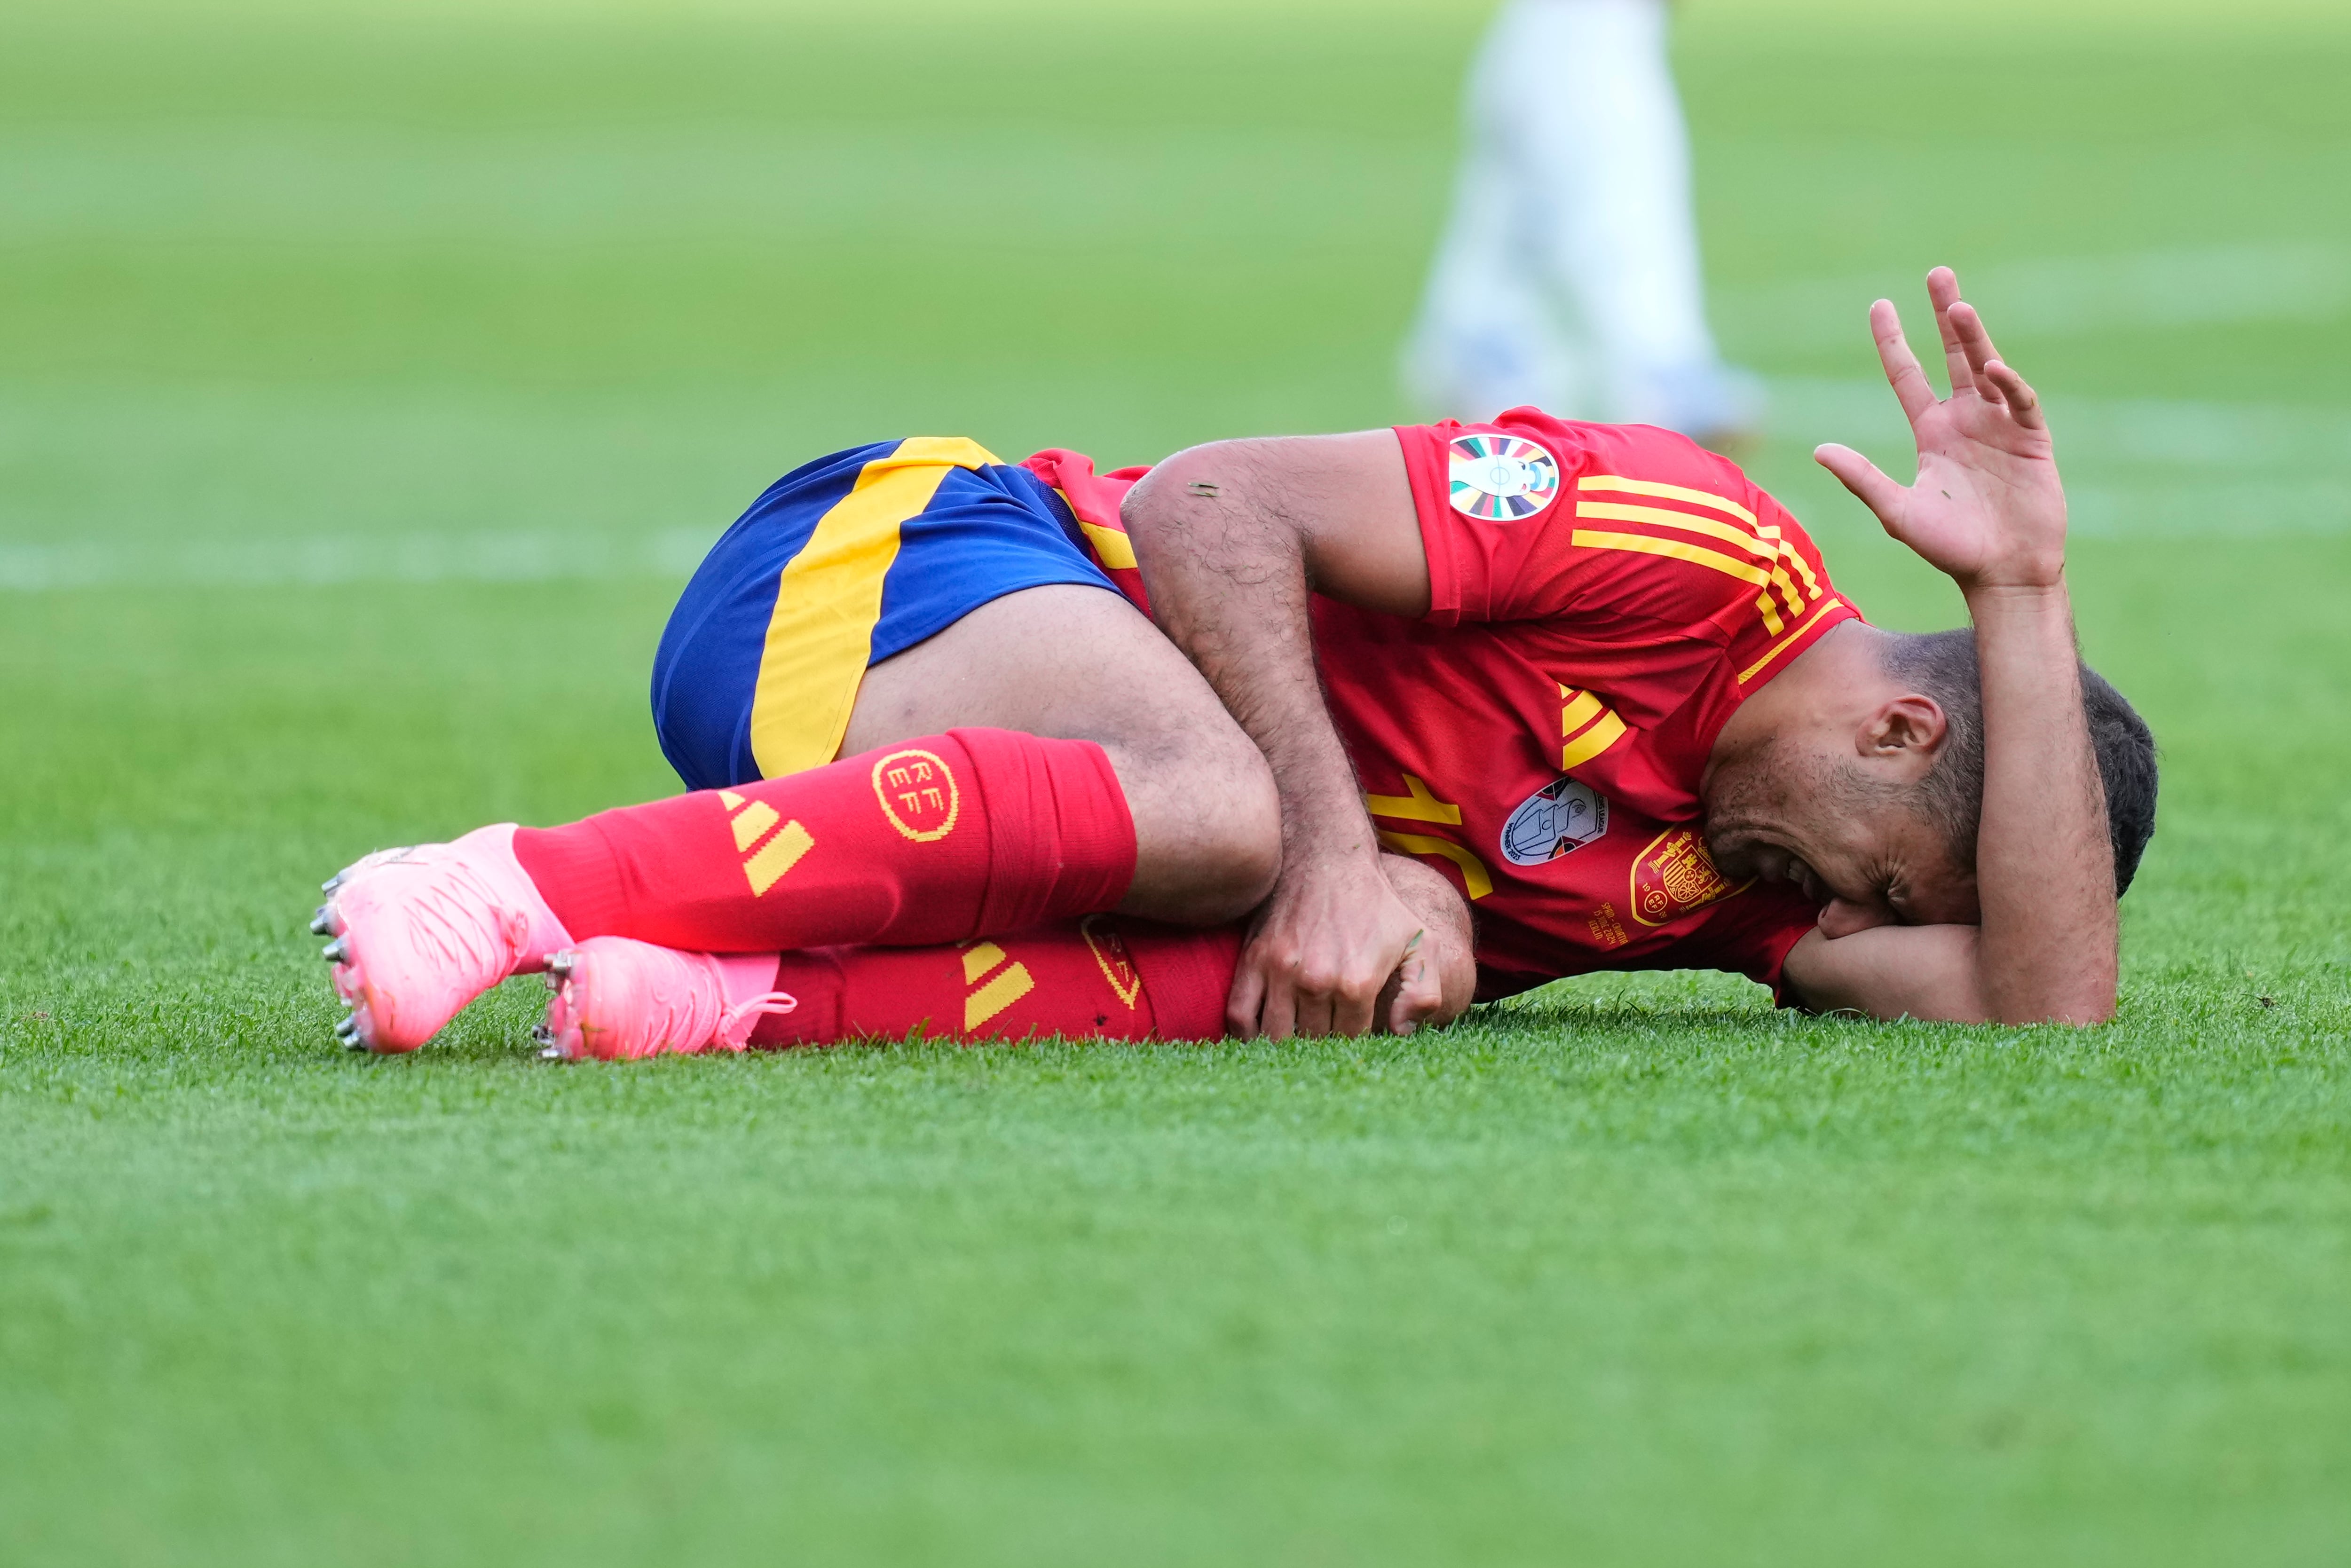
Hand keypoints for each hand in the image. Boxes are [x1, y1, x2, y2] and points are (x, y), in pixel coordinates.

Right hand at [1228, 851, 1440, 1037]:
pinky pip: (1239, 1014)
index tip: (1353, 1037)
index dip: (1354, 1043)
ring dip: (1286, 1045)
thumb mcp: (1420, 942)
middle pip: (1314, 1042)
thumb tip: (1402, 1033)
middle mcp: (1316, 981)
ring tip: (1298, 1041)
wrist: (1328, 859)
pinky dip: (1248, 1034)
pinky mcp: (1254, 959)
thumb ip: (1424, 992)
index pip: (1351, 1040)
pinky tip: (1263, 1033)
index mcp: (1357, 983)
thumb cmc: (1378, 904)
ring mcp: (1280, 971)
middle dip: (1322, 1047)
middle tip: (1326, 1042)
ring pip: (1276, 1037)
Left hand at [1814, 267, 2065, 592]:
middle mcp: (1966, 421)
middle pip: (1953, 356)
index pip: (1907, 376)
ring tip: (1957, 305)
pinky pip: (2019, 401)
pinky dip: (2007, 384)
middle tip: (1937, 274)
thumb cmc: (1950, 547)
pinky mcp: (2032, 440)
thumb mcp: (1897, 510)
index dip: (1894, 342)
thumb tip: (1820, 451)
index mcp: (1932, 433)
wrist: (2002, 573)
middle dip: (1946, 316)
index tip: (1879, 305)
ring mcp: (2001, 426)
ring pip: (1986, 367)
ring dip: (1974, 337)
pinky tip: (1992, 368)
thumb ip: (1862, 478)